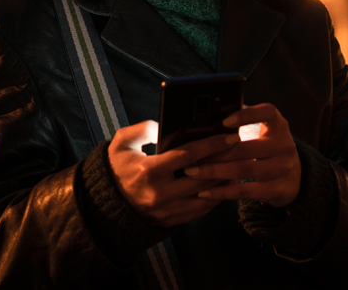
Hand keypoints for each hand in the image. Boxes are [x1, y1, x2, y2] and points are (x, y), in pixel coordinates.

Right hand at [107, 120, 238, 226]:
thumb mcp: (121, 144)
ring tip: (238, 164)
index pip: (188, 156)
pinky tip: (225, 183)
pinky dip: (216, 197)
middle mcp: (160, 193)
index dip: (211, 145)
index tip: (230, 135)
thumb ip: (142, 129)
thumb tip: (165, 126)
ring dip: (224, 181)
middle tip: (241, 148)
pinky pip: (201, 210)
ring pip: (206, 197)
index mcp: (149, 172)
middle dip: (225, 162)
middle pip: (203, 178)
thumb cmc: (117, 168)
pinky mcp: (172, 220)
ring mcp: (168, 210)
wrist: (106, 203)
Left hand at [184, 104, 301, 207]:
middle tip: (191, 155)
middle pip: (247, 148)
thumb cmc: (267, 147)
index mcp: (279, 125)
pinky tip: (204, 192)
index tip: (224, 121)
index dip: (246, 115)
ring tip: (192, 172)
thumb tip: (209, 116)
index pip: (267, 113)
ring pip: (244, 170)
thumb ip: (242, 121)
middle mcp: (284, 145)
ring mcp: (283, 168)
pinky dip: (223, 192)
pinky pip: (246, 192)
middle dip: (216, 152)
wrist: (295, 177)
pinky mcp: (277, 189)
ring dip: (215, 172)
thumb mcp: (263, 131)